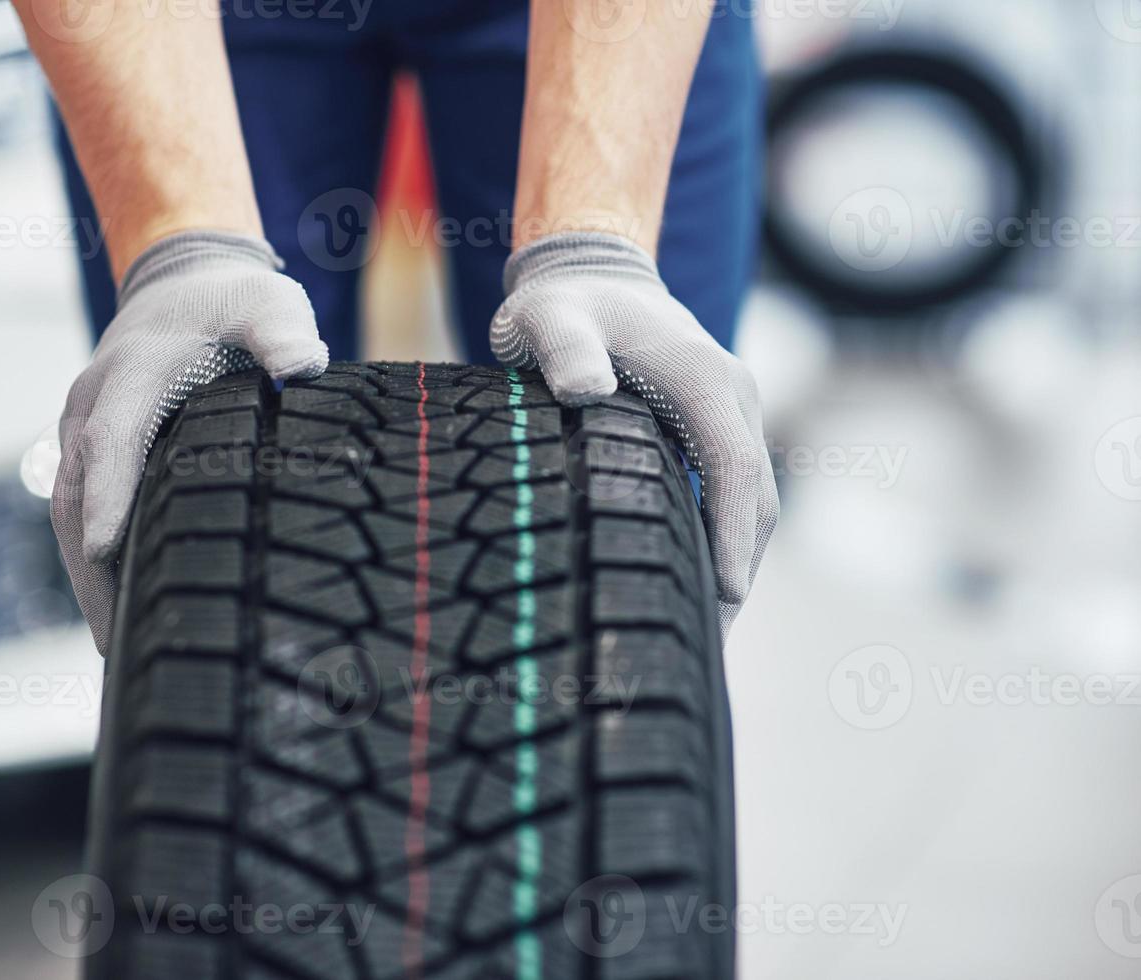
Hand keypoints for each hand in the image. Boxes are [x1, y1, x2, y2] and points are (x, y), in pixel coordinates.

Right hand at [53, 231, 328, 652]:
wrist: (184, 283)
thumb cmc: (234, 303)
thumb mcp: (268, 304)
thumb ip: (282, 333)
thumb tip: (305, 366)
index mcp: (133, 373)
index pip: (112, 439)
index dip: (109, 494)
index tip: (106, 549)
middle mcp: (94, 404)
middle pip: (78, 492)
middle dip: (90, 567)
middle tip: (116, 642)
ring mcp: (84, 428)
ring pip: (70, 509)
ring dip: (85, 575)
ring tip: (116, 647)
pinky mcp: (91, 449)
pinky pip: (80, 508)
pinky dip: (91, 558)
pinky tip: (119, 608)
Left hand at [491, 232, 777, 635]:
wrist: (591, 273)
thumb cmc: (563, 304)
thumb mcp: (549, 317)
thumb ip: (564, 347)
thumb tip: (585, 390)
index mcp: (705, 378)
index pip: (735, 466)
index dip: (733, 534)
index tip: (727, 595)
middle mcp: (731, 396)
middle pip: (755, 497)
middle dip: (740, 569)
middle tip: (708, 643)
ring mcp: (728, 413)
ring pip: (751, 500)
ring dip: (737, 561)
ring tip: (704, 632)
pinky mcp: (713, 428)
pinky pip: (732, 491)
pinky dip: (724, 539)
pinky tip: (695, 584)